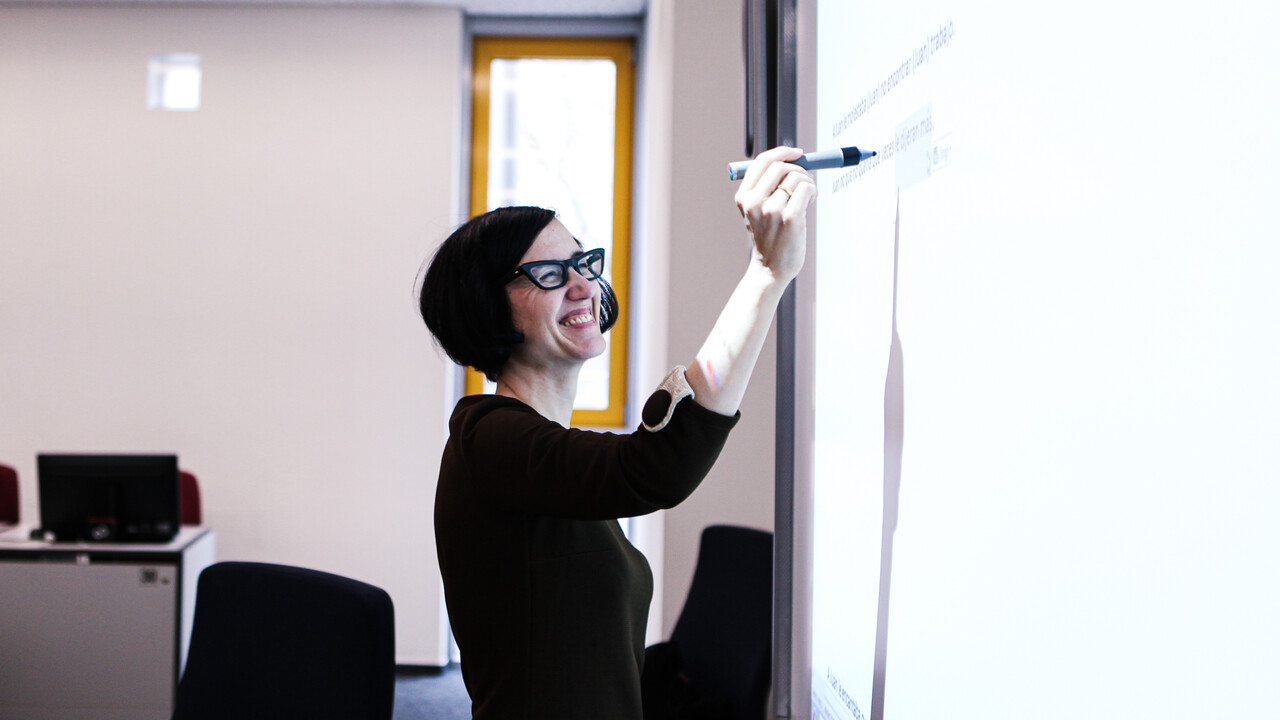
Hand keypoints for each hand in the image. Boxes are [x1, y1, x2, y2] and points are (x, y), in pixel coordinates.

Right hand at [734, 146, 815, 282]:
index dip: (782, 152)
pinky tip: (810, 203)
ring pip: (797, 178)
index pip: (762, 162)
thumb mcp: (759, 211)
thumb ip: (768, 187)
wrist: (770, 270)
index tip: (797, 152)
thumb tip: (795, 160)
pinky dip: (812, 192)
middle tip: (805, 181)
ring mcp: (772, 210)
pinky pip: (807, 189)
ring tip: (807, 198)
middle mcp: (754, 202)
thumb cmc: (769, 238)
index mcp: (744, 197)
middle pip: (781, 167)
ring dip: (808, 184)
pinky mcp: (790, 218)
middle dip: (799, 169)